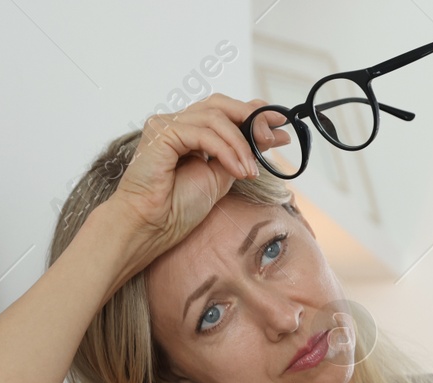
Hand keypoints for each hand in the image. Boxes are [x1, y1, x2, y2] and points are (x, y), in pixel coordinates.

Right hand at [105, 94, 291, 265]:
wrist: (152, 226)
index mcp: (192, 133)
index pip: (226, 112)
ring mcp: (167, 125)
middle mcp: (178, 124)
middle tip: (273, 136)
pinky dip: (226, 150)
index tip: (281, 124)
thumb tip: (270, 136)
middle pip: (221, 105)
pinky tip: (238, 170)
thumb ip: (239, 154)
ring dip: (241, 144)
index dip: (254, 113)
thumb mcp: (221, 177)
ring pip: (215, 118)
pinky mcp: (160, 132)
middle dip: (252, 118)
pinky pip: (202, 133)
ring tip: (251, 171)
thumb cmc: (177, 208)